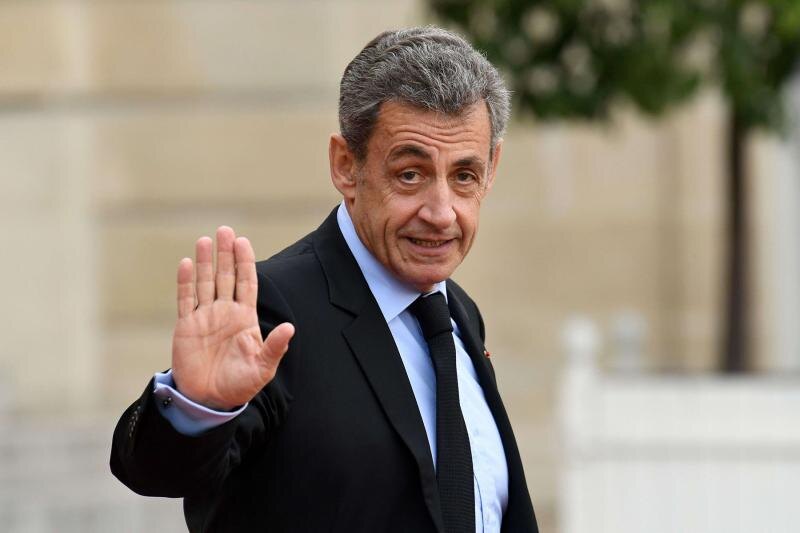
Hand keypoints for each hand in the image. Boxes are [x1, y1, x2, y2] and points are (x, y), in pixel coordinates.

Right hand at [171, 226, 294, 410]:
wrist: (209, 400)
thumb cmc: (239, 385)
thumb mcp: (262, 368)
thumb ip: (275, 347)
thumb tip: (291, 328)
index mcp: (245, 318)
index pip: (247, 283)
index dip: (245, 262)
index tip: (243, 241)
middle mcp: (225, 312)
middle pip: (226, 276)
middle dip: (225, 254)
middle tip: (225, 230)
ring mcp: (205, 317)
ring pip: (205, 282)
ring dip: (204, 262)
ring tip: (205, 240)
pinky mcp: (186, 326)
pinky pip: (185, 299)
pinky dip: (185, 281)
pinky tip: (186, 263)